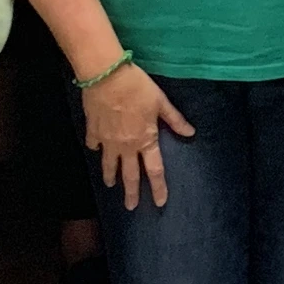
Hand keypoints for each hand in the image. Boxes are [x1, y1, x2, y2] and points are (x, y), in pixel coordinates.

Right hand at [82, 62, 193, 208]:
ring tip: (110, 184)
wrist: (107, 76)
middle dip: (131, 193)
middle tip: (130, 207)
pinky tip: (96, 149)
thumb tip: (190, 133)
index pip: (155, 171)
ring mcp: (107, 141)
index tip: (159, 203)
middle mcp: (126, 146)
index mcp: (146, 140)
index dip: (158, 188)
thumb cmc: (138, 87)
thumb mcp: (161, 102)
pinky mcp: (93, 131)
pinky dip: (96, 148)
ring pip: (109, 165)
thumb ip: (174, 120)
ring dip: (110, 176)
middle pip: (129, 176)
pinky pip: (94, 145)